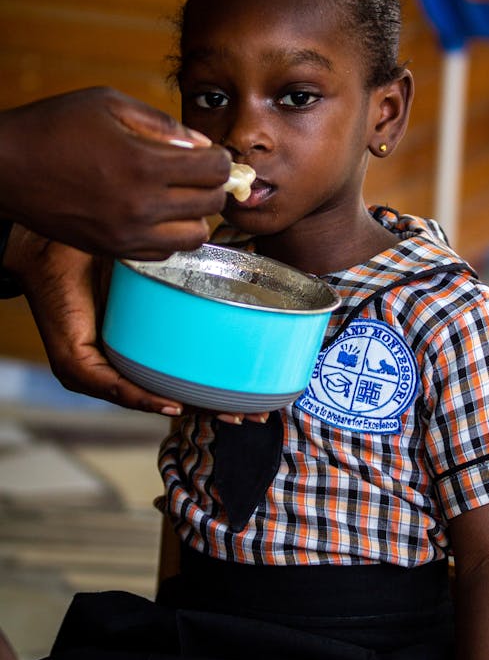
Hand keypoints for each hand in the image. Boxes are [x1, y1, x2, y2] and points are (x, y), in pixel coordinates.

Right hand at [0, 87, 230, 258]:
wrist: (5, 168)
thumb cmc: (55, 127)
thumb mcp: (109, 104)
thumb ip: (162, 124)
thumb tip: (202, 145)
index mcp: (143, 163)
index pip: (214, 169)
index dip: (221, 159)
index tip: (210, 154)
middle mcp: (140, 204)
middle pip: (211, 204)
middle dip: (213, 186)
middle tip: (200, 175)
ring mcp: (128, 233)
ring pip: (195, 236)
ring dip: (196, 215)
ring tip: (181, 198)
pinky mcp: (114, 249)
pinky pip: (166, 253)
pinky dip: (172, 236)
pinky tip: (159, 215)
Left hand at [5, 227, 270, 418]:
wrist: (53, 245)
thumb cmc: (104, 259)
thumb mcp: (160, 270)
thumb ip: (197, 268)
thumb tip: (242, 252)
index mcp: (148, 347)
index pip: (191, 375)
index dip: (227, 389)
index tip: (263, 398)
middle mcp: (125, 366)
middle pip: (180, 396)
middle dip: (219, 410)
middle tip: (256, 414)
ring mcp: (101, 372)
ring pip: (151, 401)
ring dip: (192, 410)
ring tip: (225, 414)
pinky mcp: (78, 366)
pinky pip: (115, 388)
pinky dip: (144, 398)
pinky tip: (173, 403)